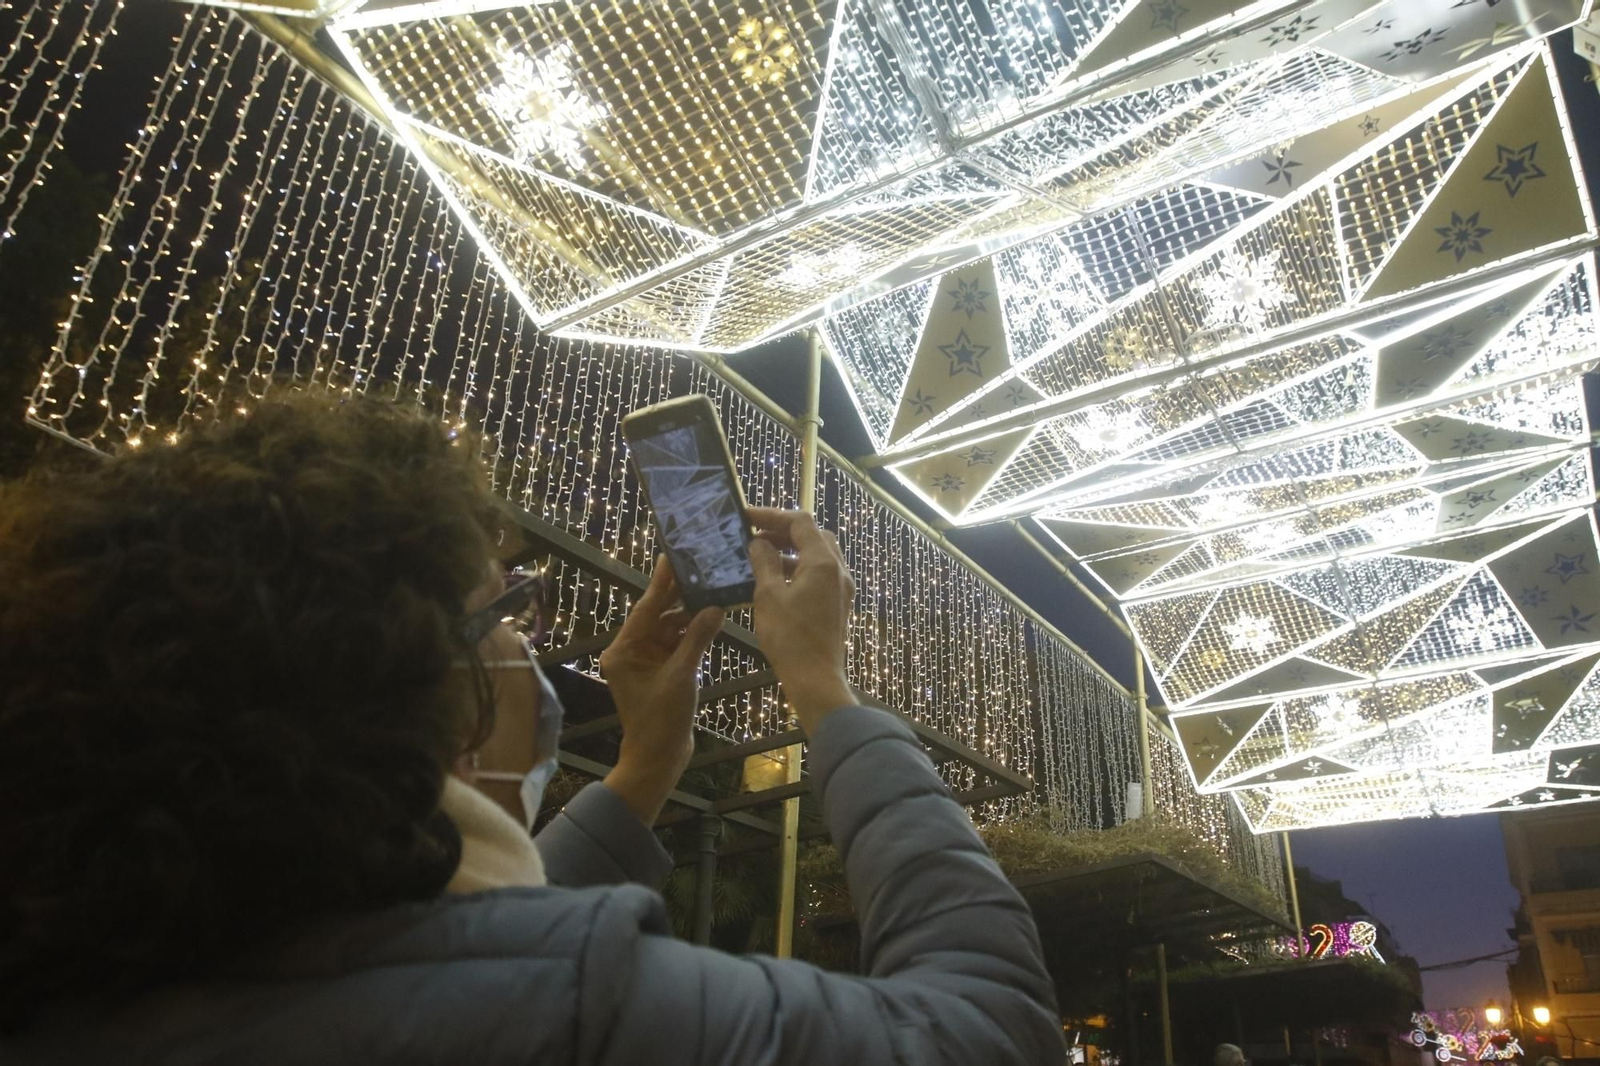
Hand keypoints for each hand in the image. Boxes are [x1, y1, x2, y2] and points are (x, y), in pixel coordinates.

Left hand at [598, 556, 721, 823]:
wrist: (658, 759)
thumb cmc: (661, 721)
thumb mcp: (681, 676)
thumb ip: (697, 639)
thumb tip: (715, 608)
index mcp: (624, 651)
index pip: (645, 608)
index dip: (661, 583)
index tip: (671, 556)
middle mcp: (631, 652)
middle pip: (657, 615)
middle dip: (678, 595)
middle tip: (699, 566)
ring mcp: (646, 662)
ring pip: (669, 628)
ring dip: (690, 615)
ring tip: (712, 591)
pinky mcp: (661, 671)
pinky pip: (677, 644)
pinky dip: (692, 634)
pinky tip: (711, 618)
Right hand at [746, 508, 855, 734]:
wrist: (816, 679)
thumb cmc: (790, 637)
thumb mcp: (769, 596)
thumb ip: (764, 563)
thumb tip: (759, 543)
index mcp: (823, 562)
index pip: (800, 522)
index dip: (772, 515)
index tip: (746, 518)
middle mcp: (838, 570)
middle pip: (813, 536)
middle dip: (784, 531)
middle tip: (755, 536)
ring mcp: (842, 588)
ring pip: (817, 556)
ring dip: (790, 552)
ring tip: (760, 558)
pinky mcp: (838, 604)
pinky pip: (819, 575)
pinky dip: (798, 570)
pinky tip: (775, 582)